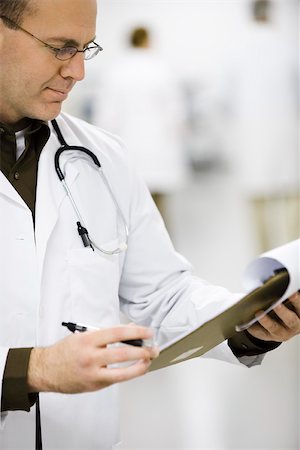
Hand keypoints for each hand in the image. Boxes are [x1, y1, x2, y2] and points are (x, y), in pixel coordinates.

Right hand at [27, 325, 158, 393]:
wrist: (46, 370)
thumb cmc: (65, 352)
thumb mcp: (83, 336)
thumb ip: (105, 335)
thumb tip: (128, 331)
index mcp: (88, 340)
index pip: (117, 333)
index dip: (136, 331)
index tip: (147, 332)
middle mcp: (90, 357)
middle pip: (123, 353)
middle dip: (143, 351)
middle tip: (153, 348)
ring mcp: (93, 373)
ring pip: (123, 372)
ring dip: (140, 366)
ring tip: (149, 360)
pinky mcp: (94, 385)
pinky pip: (115, 379)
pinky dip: (127, 374)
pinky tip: (136, 369)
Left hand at [247, 292, 299, 341]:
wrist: (282, 326)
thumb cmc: (286, 310)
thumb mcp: (287, 301)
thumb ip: (282, 292)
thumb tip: (270, 279)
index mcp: (299, 313)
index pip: (299, 306)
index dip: (296, 300)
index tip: (292, 293)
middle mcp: (293, 325)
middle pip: (290, 320)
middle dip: (282, 312)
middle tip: (276, 304)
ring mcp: (282, 332)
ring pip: (275, 329)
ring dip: (266, 321)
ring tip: (259, 313)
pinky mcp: (270, 337)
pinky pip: (261, 333)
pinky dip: (254, 328)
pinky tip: (249, 322)